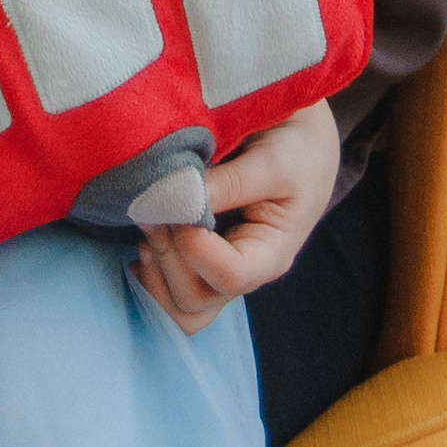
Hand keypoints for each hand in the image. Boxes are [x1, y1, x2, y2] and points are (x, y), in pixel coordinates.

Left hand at [132, 101, 340, 334]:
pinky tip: (144, 239)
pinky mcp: (203, 258)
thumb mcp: (273, 161)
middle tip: (154, 213)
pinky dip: (150, 271)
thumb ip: (231, 182)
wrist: (302, 141)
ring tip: (147, 228)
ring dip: (154, 271)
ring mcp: (221, 269)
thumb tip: (180, 195)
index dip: (194, 246)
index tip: (180, 204)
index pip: (227, 275)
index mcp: (270, 254)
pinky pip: (171, 288)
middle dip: (167, 259)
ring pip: (179, 304)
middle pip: (196, 301)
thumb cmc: (296, 151)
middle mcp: (245, 272)